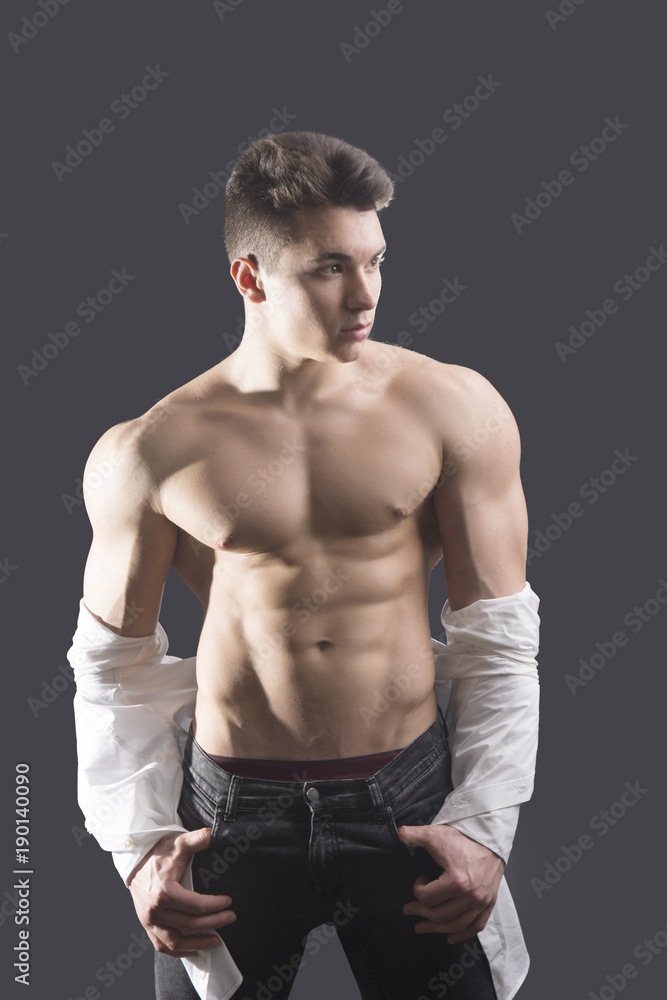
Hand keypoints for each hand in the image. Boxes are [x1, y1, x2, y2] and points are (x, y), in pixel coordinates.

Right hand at [127, 826, 235, 957]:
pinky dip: (178, 952)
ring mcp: (149, 921)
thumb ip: (197, 838)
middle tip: (230, 918)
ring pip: (176, 942)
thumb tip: (212, 834)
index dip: (215, 906)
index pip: (196, 906)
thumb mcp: (178, 842)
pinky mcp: (146, 926)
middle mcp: (155, 911)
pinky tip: (193, 950)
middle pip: (190, 925)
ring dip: (198, 944)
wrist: (135, 860)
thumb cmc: (158, 852)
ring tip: (216, 940)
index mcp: (164, 892)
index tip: (228, 902)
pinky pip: (162, 946)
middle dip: (214, 923)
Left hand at [398, 823, 504, 943]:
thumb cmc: (465, 838)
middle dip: (420, 913)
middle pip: (439, 915)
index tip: (419, 880)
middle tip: (409, 910)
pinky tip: (451, 937)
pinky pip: (476, 926)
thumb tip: (399, 833)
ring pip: (455, 925)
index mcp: (457, 881)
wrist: (491, 838)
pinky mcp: (489, 903)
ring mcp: (481, 901)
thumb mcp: (437, 834)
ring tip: (422, 927)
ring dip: (436, 929)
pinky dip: (463, 935)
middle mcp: (471, 895)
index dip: (417, 890)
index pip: (427, 898)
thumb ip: (415, 834)